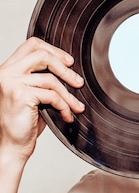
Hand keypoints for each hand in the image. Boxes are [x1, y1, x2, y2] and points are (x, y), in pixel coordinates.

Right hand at [0, 37, 84, 162]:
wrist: (11, 146)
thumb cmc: (22, 125)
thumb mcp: (34, 96)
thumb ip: (43, 81)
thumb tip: (69, 72)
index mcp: (8, 69)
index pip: (31, 45)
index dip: (54, 50)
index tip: (69, 62)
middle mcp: (6, 73)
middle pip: (41, 54)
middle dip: (65, 69)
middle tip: (78, 82)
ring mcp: (11, 82)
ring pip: (50, 78)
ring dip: (68, 95)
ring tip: (76, 107)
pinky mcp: (20, 95)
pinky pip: (52, 95)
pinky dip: (64, 106)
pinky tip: (67, 116)